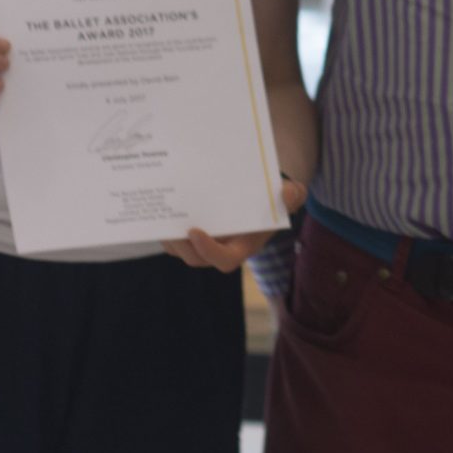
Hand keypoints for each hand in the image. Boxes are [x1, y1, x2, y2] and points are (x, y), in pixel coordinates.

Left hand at [167, 176, 305, 270]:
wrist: (258, 197)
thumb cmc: (273, 199)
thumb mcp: (288, 195)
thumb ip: (292, 196)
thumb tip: (287, 192)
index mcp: (243, 246)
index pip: (224, 260)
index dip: (208, 250)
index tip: (194, 232)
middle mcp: (221, 249)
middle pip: (195, 258)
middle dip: (180, 244)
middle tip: (168, 225)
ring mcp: (204, 244)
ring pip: (179, 249)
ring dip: (167, 237)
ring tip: (159, 216)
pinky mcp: (191, 235)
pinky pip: (174, 237)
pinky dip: (165, 226)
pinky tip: (160, 208)